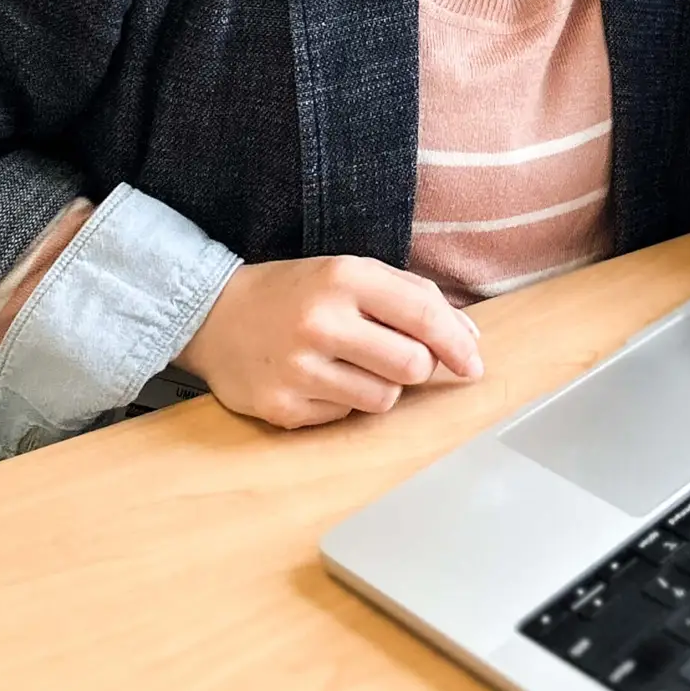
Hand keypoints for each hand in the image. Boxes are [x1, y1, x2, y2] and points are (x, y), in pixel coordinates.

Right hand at [173, 255, 483, 430]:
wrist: (214, 316)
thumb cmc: (297, 292)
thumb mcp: (351, 273)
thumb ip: (412, 297)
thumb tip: (470, 339)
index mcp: (344, 277)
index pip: (423, 313)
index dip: (458, 343)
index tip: (474, 363)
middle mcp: (320, 321)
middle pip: (412, 365)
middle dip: (419, 367)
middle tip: (402, 358)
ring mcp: (298, 368)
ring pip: (384, 399)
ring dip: (382, 386)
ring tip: (352, 363)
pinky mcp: (281, 407)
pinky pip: (345, 417)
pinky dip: (345, 401)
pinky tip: (321, 378)